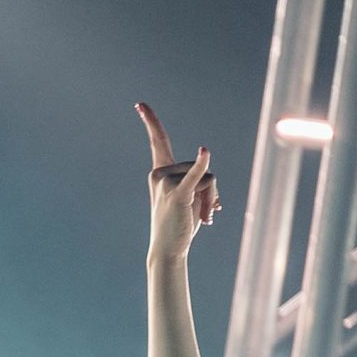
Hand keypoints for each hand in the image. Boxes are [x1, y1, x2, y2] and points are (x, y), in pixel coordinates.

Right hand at [137, 102, 219, 260]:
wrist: (168, 251)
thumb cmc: (179, 226)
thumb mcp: (190, 198)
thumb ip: (201, 184)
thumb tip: (216, 193)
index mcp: (160, 173)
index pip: (158, 142)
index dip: (151, 122)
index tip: (140, 105)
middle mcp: (159, 175)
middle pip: (202, 166)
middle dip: (210, 189)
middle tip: (202, 213)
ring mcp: (167, 184)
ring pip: (208, 177)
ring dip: (213, 199)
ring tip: (204, 218)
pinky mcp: (179, 195)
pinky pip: (195, 176)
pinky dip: (200, 164)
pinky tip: (204, 151)